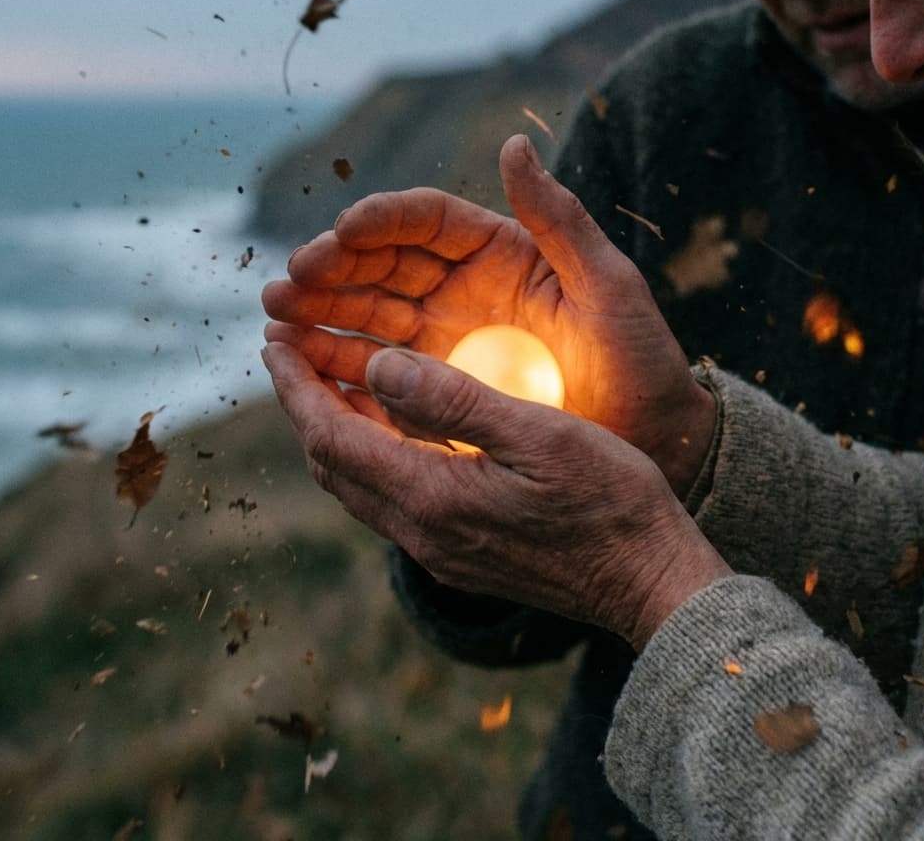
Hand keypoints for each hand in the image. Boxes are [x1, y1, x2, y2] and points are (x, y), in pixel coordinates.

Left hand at [261, 340, 730, 648]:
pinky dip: (372, 454)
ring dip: (335, 430)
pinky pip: (390, 499)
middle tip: (292, 350)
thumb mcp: (538, 434)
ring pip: (358, 485)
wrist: (650, 584)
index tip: (274, 340)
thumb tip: (375, 366)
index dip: (296, 386)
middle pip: (332, 464)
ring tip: (331, 378)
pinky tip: (394, 426)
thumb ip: (454, 401)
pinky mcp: (461, 556)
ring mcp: (441, 551)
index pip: (332, 436)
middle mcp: (423, 534)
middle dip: (304, 405)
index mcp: (433, 498)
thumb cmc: (609, 501)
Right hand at [262, 134, 714, 496]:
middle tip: (288, 284)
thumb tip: (514, 142)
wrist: (651, 441)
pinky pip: (381, 372)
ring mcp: (446, 339)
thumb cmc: (640, 360)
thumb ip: (561, 219)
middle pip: (383, 267)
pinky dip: (340, 368)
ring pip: (369, 316)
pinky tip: (302, 366)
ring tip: (276, 325)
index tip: (344, 232)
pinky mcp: (440, 387)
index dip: (382, 222)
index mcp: (501, 252)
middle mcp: (464, 289)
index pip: (427, 223)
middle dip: (332, 271)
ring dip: (320, 316)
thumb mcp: (609, 286)